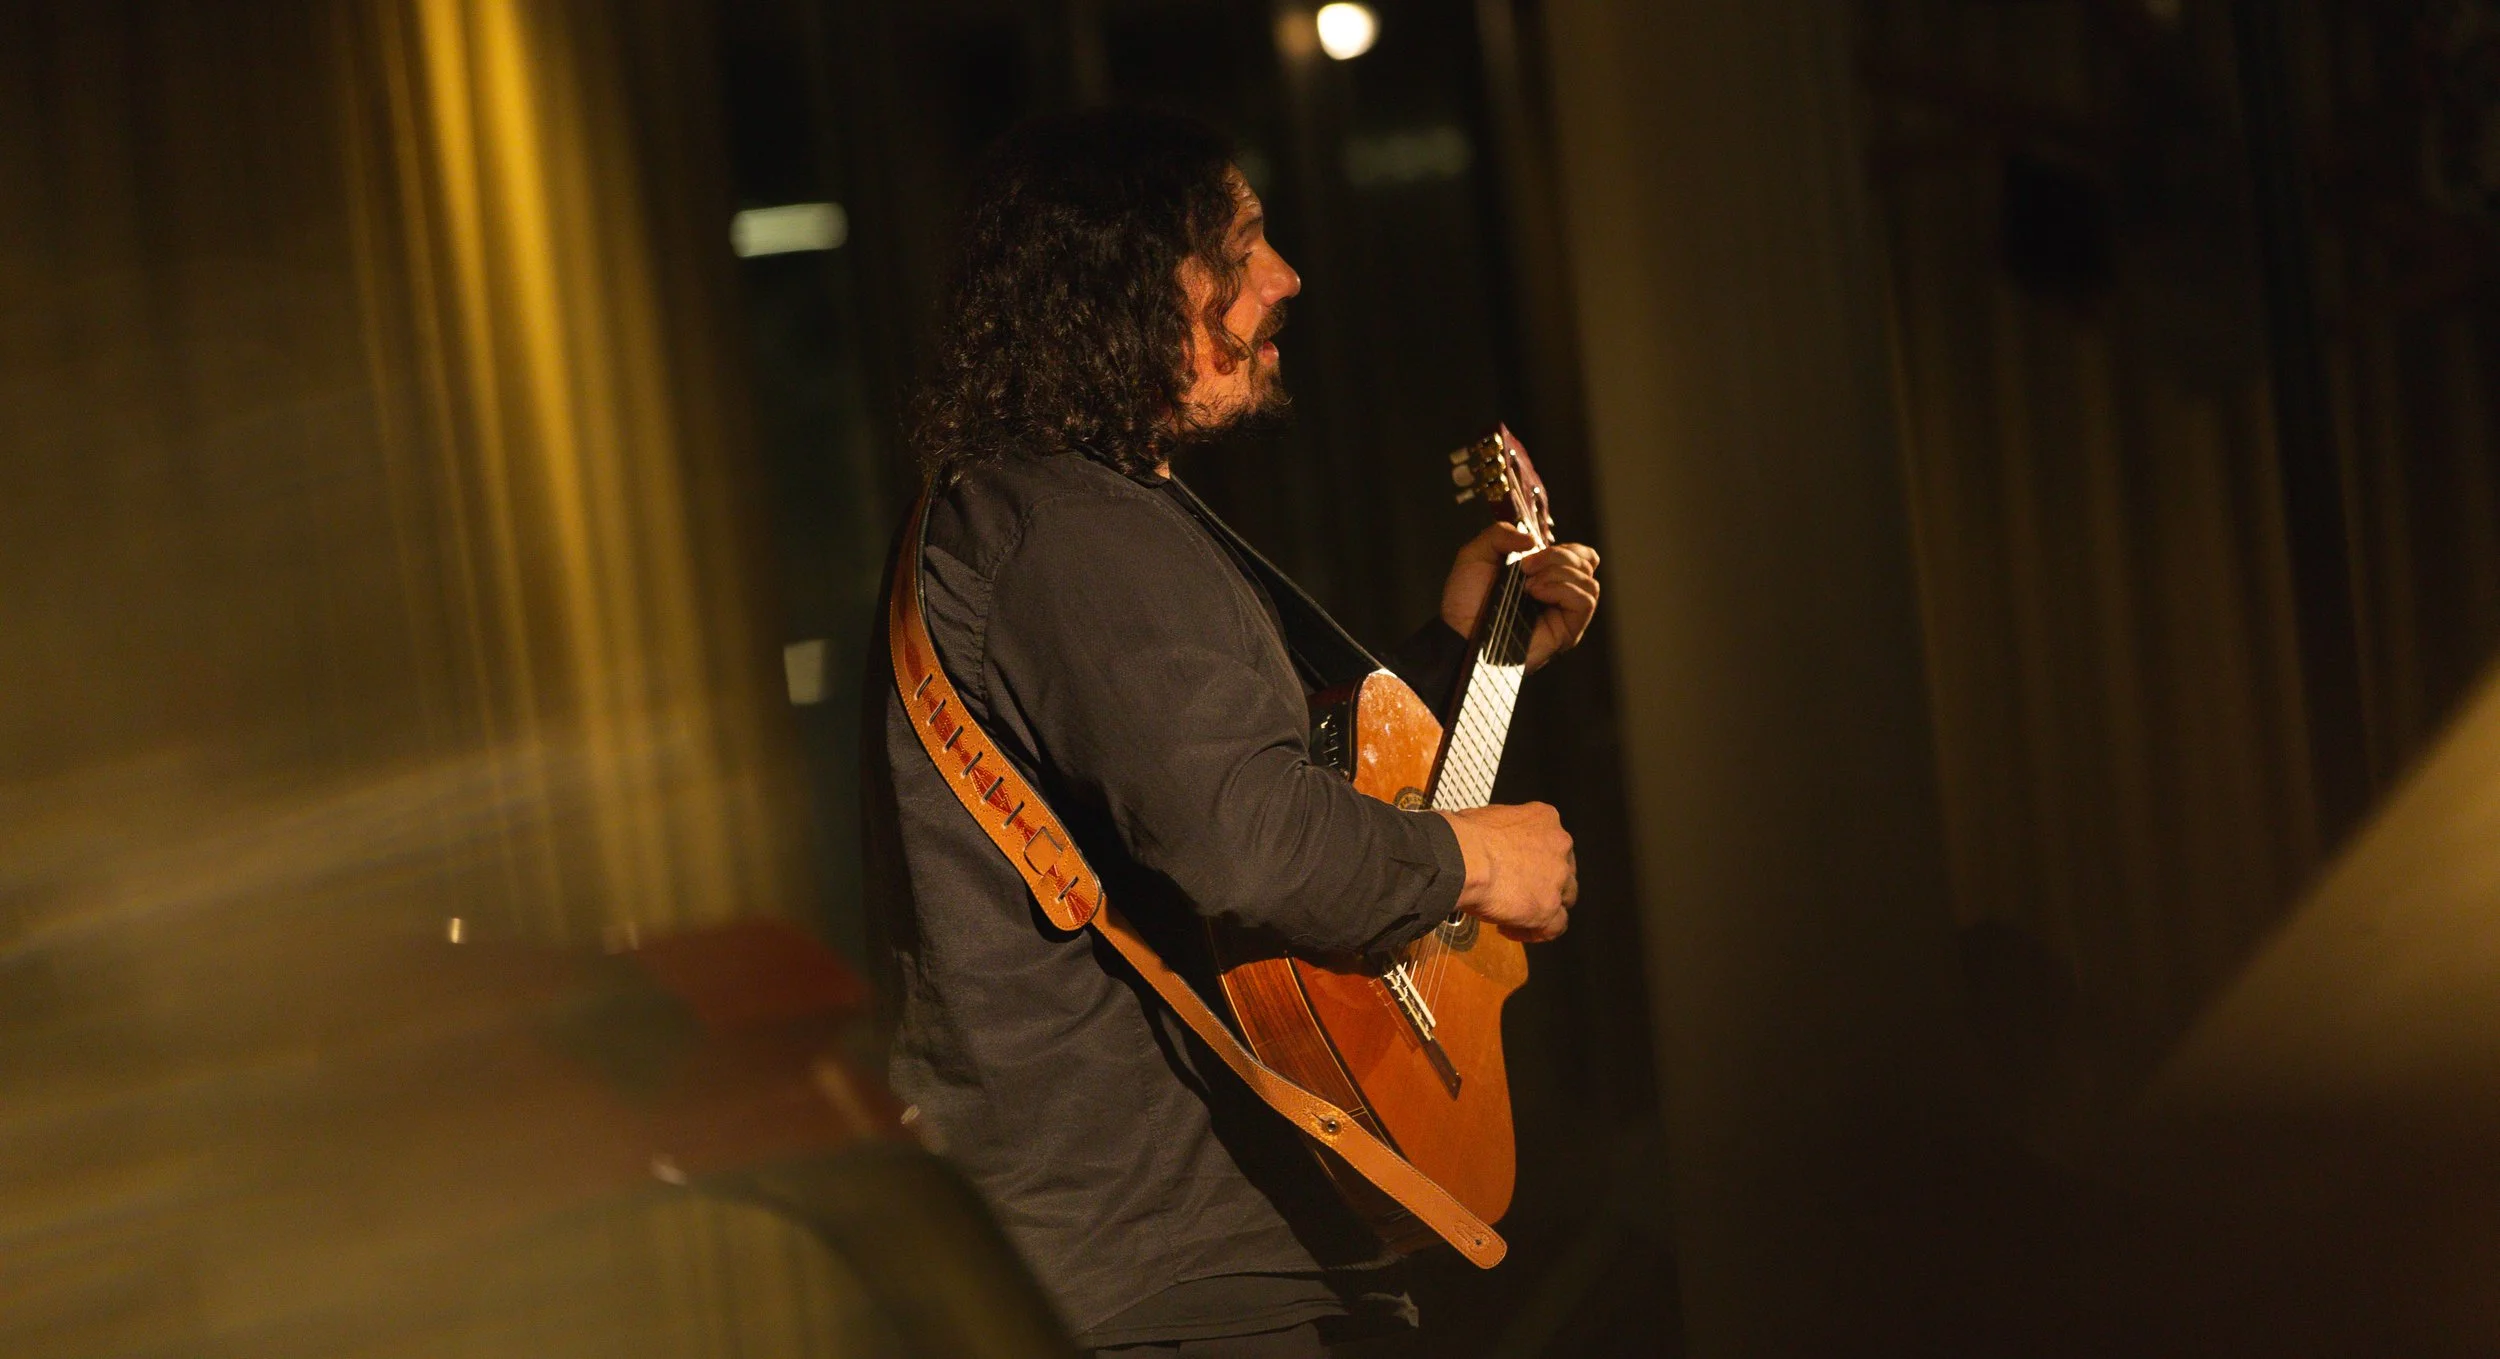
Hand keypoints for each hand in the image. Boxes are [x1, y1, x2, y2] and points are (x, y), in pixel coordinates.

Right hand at [1435, 802, 1575, 941]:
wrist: (1463, 858)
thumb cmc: (1465, 835)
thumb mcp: (1489, 816)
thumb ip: (1502, 830)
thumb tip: (1488, 841)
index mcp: (1545, 819)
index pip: (1552, 841)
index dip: (1536, 857)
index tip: (1518, 867)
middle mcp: (1559, 847)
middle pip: (1564, 870)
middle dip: (1546, 883)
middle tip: (1520, 891)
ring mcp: (1557, 879)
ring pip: (1564, 899)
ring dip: (1545, 907)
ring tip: (1517, 914)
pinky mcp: (1548, 909)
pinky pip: (1554, 927)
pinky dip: (1535, 932)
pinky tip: (1511, 930)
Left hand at [1438, 524, 1600, 672]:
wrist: (1458, 632)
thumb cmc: (1465, 601)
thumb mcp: (1476, 554)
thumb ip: (1500, 533)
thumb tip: (1533, 539)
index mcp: (1545, 575)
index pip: (1580, 555)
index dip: (1564, 548)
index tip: (1531, 551)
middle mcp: (1559, 593)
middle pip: (1587, 562)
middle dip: (1556, 556)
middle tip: (1525, 568)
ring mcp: (1564, 613)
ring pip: (1589, 581)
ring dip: (1558, 573)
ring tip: (1528, 586)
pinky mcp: (1568, 632)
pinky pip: (1585, 601)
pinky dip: (1563, 590)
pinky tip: (1537, 594)